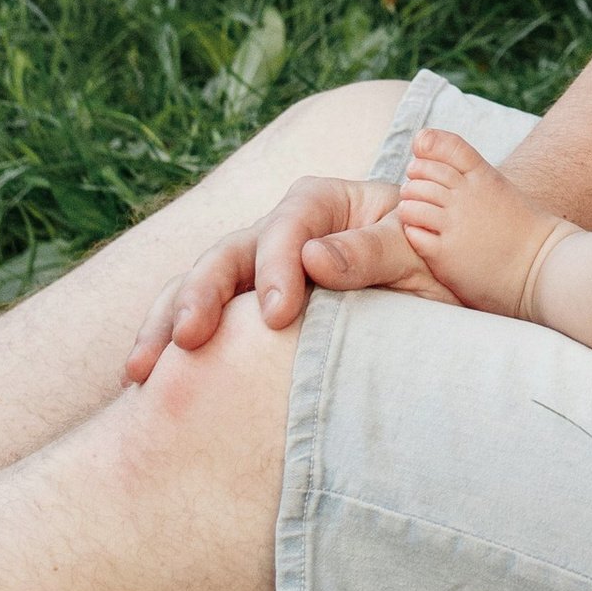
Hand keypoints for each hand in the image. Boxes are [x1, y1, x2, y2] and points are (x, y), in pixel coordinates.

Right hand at [123, 168, 442, 381]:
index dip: (277, 265)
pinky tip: (142, 387)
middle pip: (228, 252)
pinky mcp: (246, 314)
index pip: (288, 223)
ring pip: (199, 287)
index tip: (278, 315)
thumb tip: (313, 259)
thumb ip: (375, 249)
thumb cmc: (441, 263)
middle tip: (190, 340)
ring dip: (167, 325)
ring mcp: (257, 272)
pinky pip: (201, 325)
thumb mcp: (421, 252)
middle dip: (202, 295)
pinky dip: (170, 350)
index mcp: (326, 204)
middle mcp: (281, 232)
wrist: (451, 289)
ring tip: (140, 372)